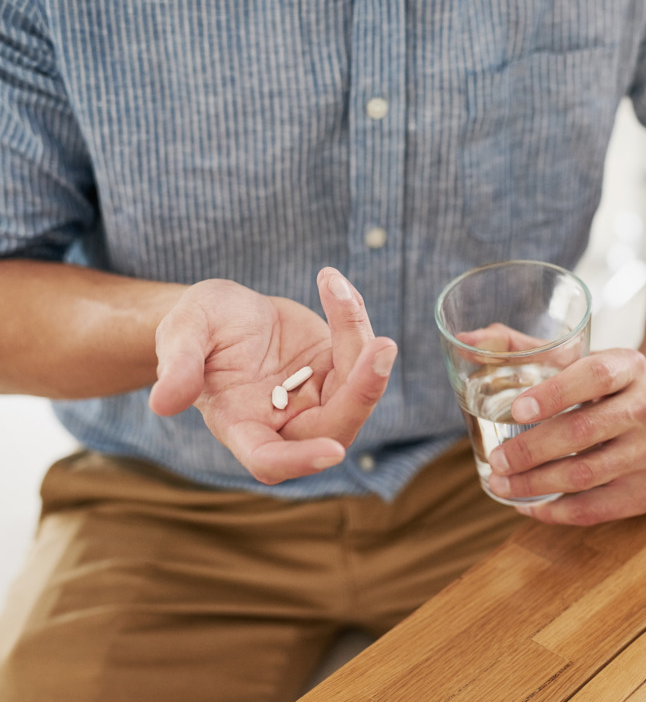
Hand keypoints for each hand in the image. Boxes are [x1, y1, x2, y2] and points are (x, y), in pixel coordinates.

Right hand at [148, 268, 397, 483]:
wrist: (225, 312)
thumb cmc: (197, 327)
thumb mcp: (183, 330)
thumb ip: (178, 364)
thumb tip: (163, 403)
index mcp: (240, 424)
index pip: (269, 460)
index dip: (298, 462)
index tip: (332, 452)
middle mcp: (284, 421)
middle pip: (333, 427)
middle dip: (362, 392)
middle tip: (381, 346)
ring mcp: (315, 398)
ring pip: (355, 388)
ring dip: (361, 342)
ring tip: (337, 291)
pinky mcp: (335, 370)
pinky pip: (359, 351)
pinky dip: (353, 317)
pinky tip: (333, 284)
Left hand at [486, 348, 645, 524]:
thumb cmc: (606, 384)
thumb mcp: (575, 357)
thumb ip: (521, 347)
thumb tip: (467, 338)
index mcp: (630, 365)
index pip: (594, 376)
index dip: (553, 394)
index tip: (516, 411)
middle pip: (583, 432)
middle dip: (530, 450)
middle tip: (497, 459)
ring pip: (587, 474)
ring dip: (535, 484)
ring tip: (500, 483)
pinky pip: (598, 508)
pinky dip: (556, 511)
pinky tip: (528, 505)